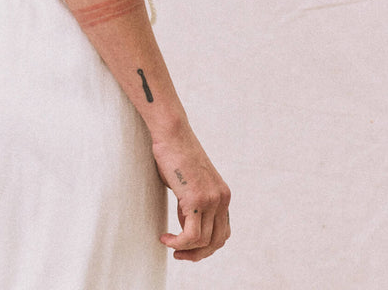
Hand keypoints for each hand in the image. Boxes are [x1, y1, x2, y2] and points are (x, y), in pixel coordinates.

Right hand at [152, 129, 230, 261]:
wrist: (172, 133)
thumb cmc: (174, 153)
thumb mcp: (188, 183)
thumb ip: (191, 203)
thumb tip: (185, 223)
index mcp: (222, 194)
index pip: (222, 232)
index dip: (206, 246)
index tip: (187, 246)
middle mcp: (221, 198)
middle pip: (216, 242)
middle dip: (197, 254)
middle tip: (178, 254)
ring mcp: (211, 199)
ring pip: (203, 241)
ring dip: (184, 249)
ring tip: (169, 244)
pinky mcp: (196, 199)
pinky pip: (191, 235)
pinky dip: (178, 243)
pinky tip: (165, 238)